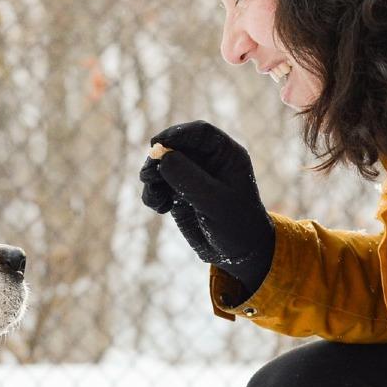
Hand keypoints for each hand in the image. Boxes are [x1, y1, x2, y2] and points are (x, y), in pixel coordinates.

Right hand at [139, 120, 274, 294]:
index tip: (157, 144)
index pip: (200, 133)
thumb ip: (189, 178)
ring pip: (163, 165)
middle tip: (147, 175)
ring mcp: (192, 176)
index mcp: (226, 155)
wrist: (239, 254)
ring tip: (155, 198)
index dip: (177, 134)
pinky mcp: (180, 193)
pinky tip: (158, 208)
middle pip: (176, 146)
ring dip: (152, 178)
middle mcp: (208, 161)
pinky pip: (158, 185)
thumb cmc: (237, 226)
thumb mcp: (215, 202)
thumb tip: (162, 157)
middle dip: (159, 159)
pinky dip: (153, 193)